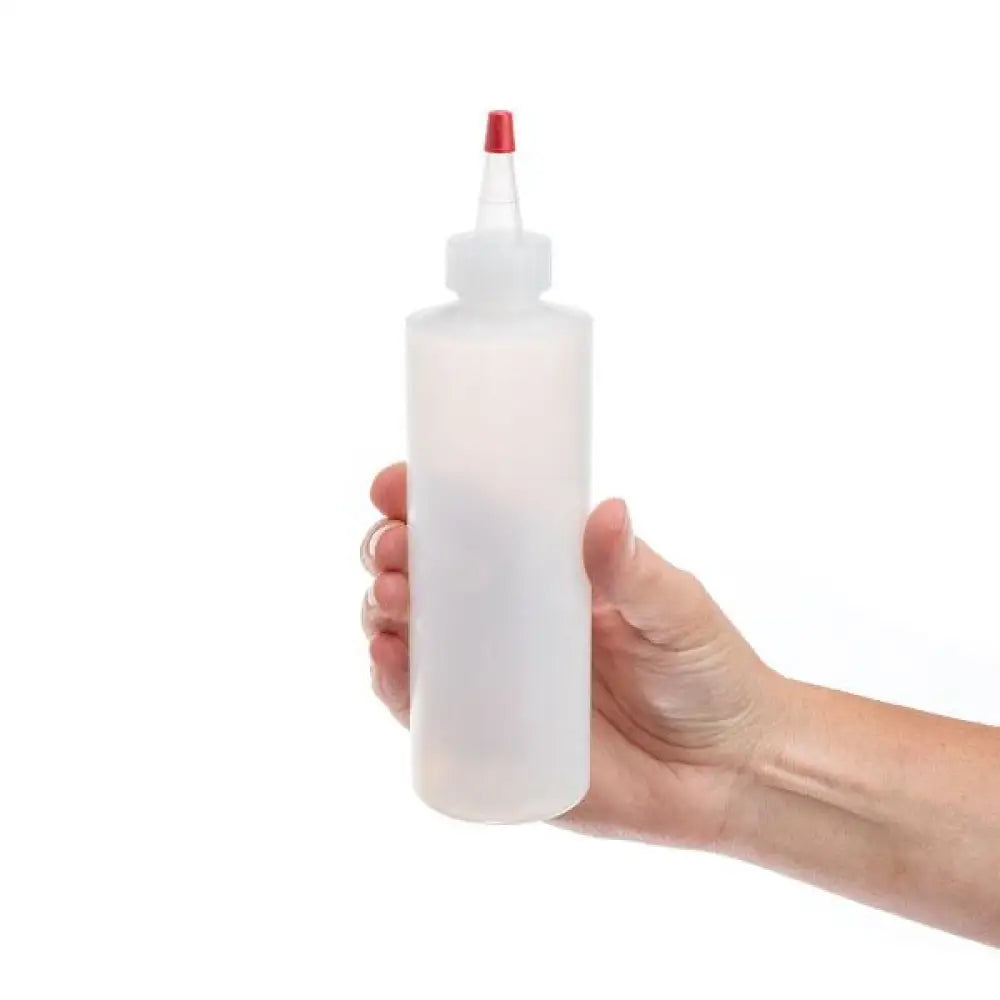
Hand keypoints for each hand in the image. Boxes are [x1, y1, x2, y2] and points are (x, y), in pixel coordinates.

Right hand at [361, 462, 787, 847]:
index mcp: (545, 575)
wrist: (729, 773)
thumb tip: (607, 513)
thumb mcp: (675, 610)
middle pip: (425, 577)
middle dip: (390, 554)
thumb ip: (636, 570)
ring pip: (412, 638)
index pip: (469, 527)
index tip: (394, 486)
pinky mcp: (490, 742)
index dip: (422, 503)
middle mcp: (508, 624)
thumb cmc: (708, 674)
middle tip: (391, 548)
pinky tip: (386, 659)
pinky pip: (426, 712)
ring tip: (386, 600)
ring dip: (381, 613)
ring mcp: (494, 682)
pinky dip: (394, 685)